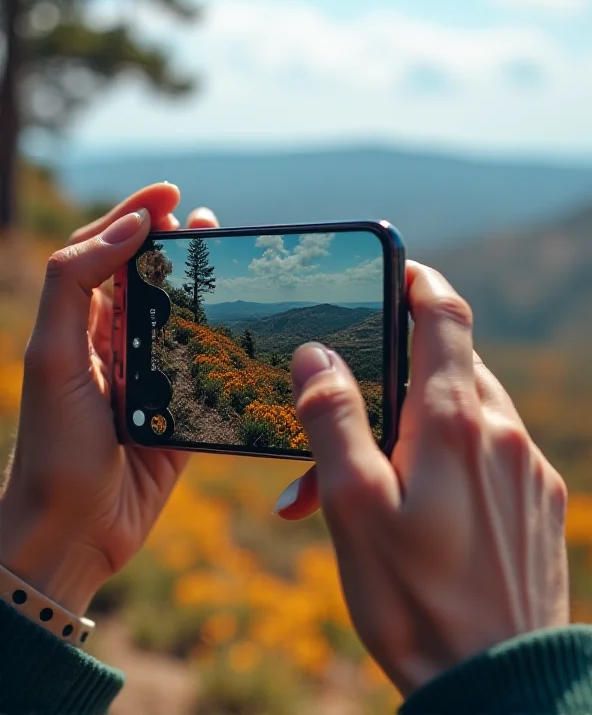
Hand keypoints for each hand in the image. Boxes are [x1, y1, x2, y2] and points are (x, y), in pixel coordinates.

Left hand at [0, 184, 218, 614]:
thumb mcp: (52, 353)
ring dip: (200, 289)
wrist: (70, 530)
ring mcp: (146, 378)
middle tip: (209, 223)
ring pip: (178, 319)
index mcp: (79, 324)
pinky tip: (241, 328)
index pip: (105, 252)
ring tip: (227, 261)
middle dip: (174, 246)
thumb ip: (76, 283)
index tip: (172, 195)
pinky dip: (219, 345)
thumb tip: (128, 228)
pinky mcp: (175, 413)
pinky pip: (201, 370)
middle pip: (146, 279)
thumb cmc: (53, 443)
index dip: (135, 216)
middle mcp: (111, 345)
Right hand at [275, 261, 568, 696]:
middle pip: (449, 366)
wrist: (497, 685)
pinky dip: (450, 459)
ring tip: (373, 481)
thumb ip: (334, 418)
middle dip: (398, 376)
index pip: (446, 315)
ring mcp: (527, 467)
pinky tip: (419, 509)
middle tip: (351, 418)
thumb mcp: (354, 506)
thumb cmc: (414, 598)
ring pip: (468, 412)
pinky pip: (491, 454)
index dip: (420, 281)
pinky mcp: (538, 500)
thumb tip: (317, 354)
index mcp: (455, 422)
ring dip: (418, 424)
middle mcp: (502, 432)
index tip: (395, 270)